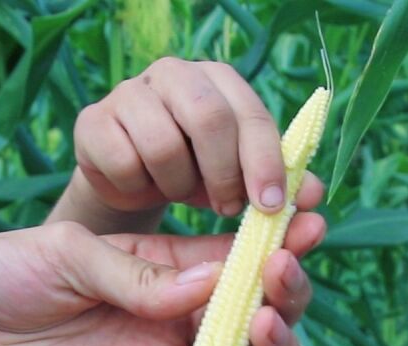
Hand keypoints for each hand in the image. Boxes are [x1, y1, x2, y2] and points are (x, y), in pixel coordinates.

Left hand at [0, 208, 324, 345]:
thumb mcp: (66, 251)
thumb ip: (136, 272)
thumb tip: (211, 282)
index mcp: (155, 268)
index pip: (229, 256)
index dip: (273, 242)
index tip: (310, 222)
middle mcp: (163, 317)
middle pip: (245, 312)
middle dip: (279, 294)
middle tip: (286, 274)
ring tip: (267, 326)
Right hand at [69, 57, 320, 218]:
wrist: (129, 179)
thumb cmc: (194, 172)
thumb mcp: (239, 178)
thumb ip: (278, 183)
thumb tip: (315, 194)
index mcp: (220, 80)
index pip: (251, 113)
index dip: (264, 162)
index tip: (271, 207)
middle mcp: (175, 74)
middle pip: (208, 117)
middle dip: (223, 173)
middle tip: (227, 209)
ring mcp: (129, 92)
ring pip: (163, 144)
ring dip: (177, 184)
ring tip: (179, 193)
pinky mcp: (92, 120)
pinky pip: (122, 161)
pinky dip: (136, 187)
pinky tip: (140, 187)